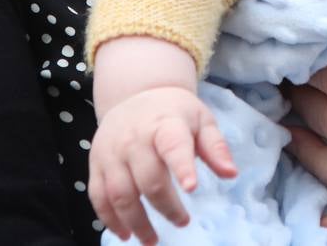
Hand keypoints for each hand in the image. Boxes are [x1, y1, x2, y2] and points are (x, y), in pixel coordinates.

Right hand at [87, 86, 237, 245]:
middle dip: (166, 207)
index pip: (173, 145)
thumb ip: (215, 147)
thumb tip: (231, 174)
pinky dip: (109, 219)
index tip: (192, 187)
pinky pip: (98, 196)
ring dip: (136, 222)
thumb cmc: (175, 112)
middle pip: (148, 179)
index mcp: (165, 124)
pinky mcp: (95, 163)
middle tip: (183, 221)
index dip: (182, 166)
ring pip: (120, 193)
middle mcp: (134, 138)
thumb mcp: (201, 120)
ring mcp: (111, 152)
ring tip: (152, 240)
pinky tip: (125, 233)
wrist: (136, 95)